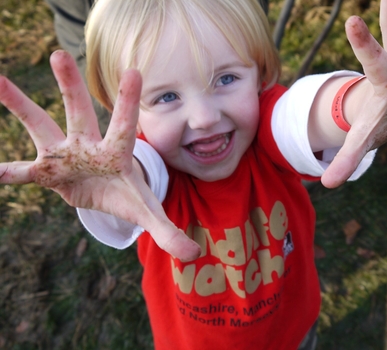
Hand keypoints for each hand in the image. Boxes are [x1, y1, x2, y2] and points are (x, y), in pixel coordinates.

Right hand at [0, 50, 199, 260]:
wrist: (107, 194)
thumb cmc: (128, 195)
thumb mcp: (147, 212)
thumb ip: (168, 231)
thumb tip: (193, 254)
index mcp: (117, 152)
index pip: (125, 126)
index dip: (129, 101)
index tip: (134, 71)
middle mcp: (89, 146)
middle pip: (80, 112)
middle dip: (70, 86)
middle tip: (58, 53)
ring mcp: (66, 155)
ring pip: (42, 127)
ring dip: (21, 106)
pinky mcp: (48, 172)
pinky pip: (23, 171)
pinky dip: (7, 172)